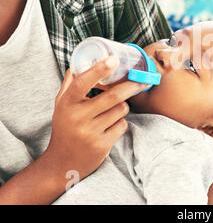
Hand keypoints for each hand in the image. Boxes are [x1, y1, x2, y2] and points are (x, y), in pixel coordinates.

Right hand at [44, 56, 148, 180]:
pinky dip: (121, 122)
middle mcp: (78, 117)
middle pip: (113, 96)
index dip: (99, 70)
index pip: (82, 82)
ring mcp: (90, 132)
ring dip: (123, 107)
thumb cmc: (65, 127)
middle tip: (143, 80)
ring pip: (121, 110)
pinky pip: (122, 125)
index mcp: (67, 103)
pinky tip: (110, 126)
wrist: (62, 163)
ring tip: (113, 110)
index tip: (114, 59)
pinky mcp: (102, 144)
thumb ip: (69, 85)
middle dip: (132, 86)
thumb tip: (78, 64)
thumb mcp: (61, 106)